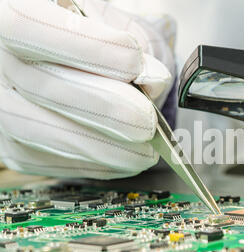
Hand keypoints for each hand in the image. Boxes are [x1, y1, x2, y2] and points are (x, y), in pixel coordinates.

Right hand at [0, 0, 174, 178]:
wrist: (89, 69)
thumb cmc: (104, 42)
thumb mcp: (120, 25)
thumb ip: (136, 43)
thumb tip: (151, 80)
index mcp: (16, 17)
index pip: (31, 26)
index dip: (85, 47)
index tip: (134, 62)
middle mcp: (0, 63)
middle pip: (39, 86)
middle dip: (104, 107)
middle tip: (146, 121)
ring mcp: (5, 106)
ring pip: (39, 130)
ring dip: (101, 146)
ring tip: (145, 150)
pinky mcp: (15, 146)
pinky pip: (49, 161)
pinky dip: (95, 164)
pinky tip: (126, 159)